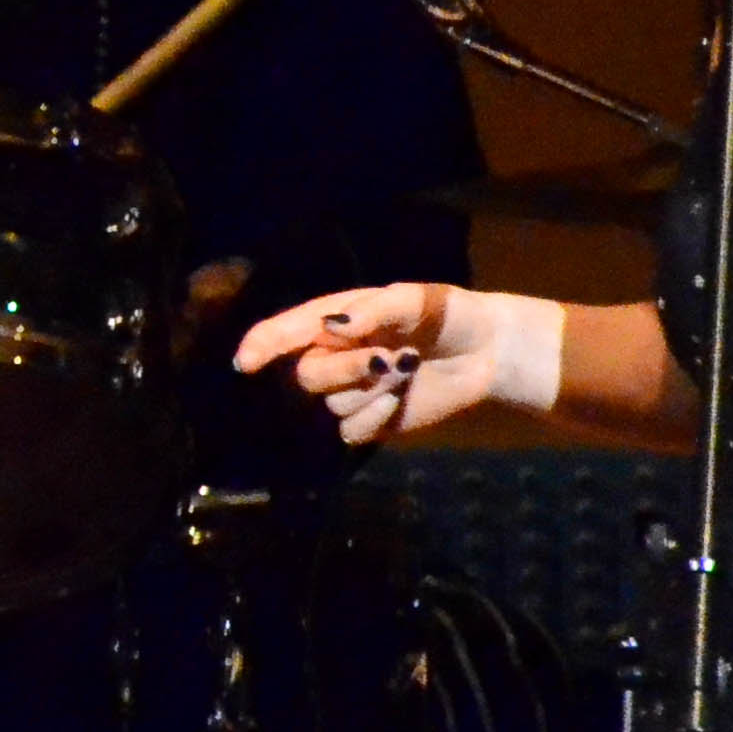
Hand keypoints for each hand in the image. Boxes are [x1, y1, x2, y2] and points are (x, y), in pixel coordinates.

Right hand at [232, 280, 541, 444]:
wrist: (486, 353)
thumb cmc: (448, 315)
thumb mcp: (414, 301)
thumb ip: (372, 311)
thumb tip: (331, 326)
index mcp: (336, 320)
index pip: (285, 333)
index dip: (261, 345)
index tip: (246, 361)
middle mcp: (335, 356)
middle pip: (308, 376)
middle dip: (345, 370)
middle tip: (388, 358)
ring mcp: (352, 391)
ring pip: (332, 404)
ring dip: (370, 391)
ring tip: (407, 370)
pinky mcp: (371, 421)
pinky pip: (351, 431)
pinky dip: (375, 417)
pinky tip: (400, 401)